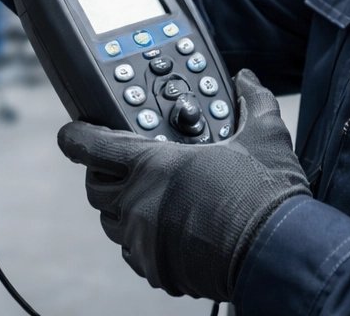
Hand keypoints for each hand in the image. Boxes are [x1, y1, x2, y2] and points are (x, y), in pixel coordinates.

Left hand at [57, 70, 308, 301]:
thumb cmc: (266, 193)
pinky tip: (166, 229)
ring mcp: (144, 240)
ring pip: (111, 223)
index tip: (71, 133)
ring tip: (150, 197)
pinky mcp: (157, 269)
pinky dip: (142, 240)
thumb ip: (251, 101)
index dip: (76, 137)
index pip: (91, 146)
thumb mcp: (264, 135)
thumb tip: (247, 80)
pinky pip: (134, 253)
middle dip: (102, 174)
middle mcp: (140, 203)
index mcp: (154, 165)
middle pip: (95, 187)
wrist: (277, 252)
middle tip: (122, 166)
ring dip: (122, 208)